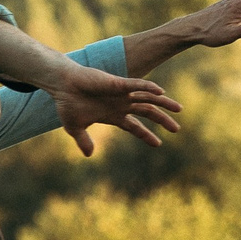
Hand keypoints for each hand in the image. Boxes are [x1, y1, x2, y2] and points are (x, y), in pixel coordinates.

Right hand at [49, 63, 183, 154]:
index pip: (135, 127)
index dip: (146, 135)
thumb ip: (83, 141)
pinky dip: (148, 87)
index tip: (158, 144)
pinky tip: (161, 91)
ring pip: (148, 98)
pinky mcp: (117, 83)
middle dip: (163, 120)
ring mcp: (121, 94)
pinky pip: (136, 85)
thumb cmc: (67, 104)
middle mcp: (121, 104)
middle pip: (147, 112)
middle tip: (177, 130)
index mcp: (113, 115)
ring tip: (179, 109)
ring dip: (164, 103)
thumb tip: (89, 155)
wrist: (61, 86)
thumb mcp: (75, 127)